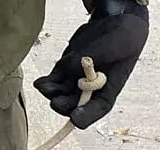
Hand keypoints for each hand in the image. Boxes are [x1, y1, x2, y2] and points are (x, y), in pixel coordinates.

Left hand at [34, 0, 148, 128]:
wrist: (113, 22)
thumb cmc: (120, 38)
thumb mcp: (113, 46)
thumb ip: (90, 59)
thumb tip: (67, 67)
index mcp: (109, 89)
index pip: (98, 108)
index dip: (86, 116)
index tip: (76, 117)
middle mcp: (91, 90)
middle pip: (73, 106)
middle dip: (63, 105)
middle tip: (56, 101)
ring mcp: (75, 81)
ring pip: (59, 95)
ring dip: (51, 93)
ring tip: (45, 86)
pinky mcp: (64, 71)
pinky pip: (52, 82)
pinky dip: (45, 84)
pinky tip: (40, 82)